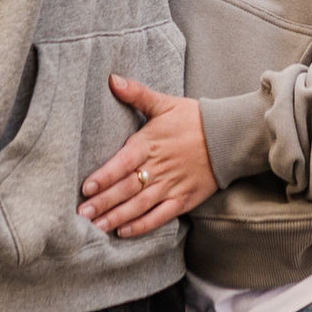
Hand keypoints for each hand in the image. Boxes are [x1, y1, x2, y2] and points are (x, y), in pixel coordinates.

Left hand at [80, 78, 214, 239]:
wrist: (229, 136)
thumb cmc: (193, 119)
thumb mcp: (164, 103)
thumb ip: (136, 93)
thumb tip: (112, 79)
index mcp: (150, 143)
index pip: (123, 162)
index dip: (104, 176)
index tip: (86, 188)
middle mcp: (159, 167)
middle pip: (127, 188)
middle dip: (103, 203)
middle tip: (81, 215)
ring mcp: (171, 186)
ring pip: (140, 205)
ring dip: (117, 217)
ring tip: (96, 227)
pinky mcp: (183, 199)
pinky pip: (160, 216)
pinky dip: (142, 226)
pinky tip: (124, 232)